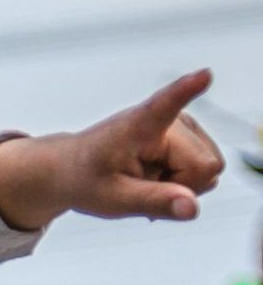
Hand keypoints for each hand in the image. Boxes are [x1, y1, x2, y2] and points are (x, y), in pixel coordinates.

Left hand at [0, 70, 223, 231]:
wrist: (75, 168)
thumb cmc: (88, 179)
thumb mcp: (113, 199)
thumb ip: (153, 201)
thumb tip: (192, 209)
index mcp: (141, 124)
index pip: (168, 103)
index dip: (188, 90)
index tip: (204, 75)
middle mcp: (172, 118)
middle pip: (206, 167)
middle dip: (180, 187)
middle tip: (142, 186)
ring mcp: (186, 124)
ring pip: (210, 170)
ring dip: (179, 185)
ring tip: (146, 180)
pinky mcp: (193, 133)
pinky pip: (207, 170)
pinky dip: (182, 183)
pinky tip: (156, 179)